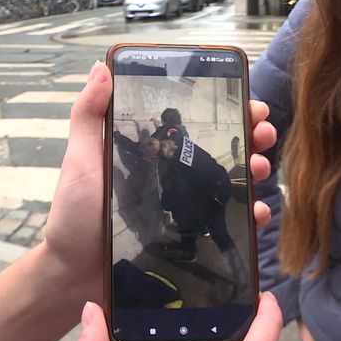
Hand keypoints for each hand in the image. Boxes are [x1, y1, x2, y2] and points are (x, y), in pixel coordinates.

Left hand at [43, 63, 276, 300]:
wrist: (77, 272)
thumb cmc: (77, 214)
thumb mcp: (81, 160)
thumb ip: (89, 117)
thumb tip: (100, 68)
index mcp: (155, 154)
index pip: (197, 126)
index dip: (227, 112)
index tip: (248, 103)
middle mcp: (175, 176)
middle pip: (222, 150)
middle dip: (251, 137)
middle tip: (263, 133)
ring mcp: (186, 207)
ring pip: (231, 183)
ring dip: (255, 170)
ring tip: (260, 167)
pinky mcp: (192, 237)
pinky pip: (227, 222)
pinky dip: (249, 215)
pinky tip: (257, 211)